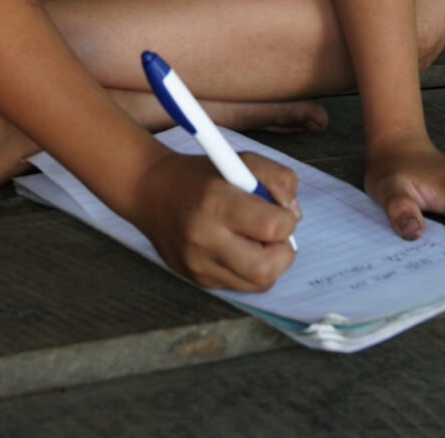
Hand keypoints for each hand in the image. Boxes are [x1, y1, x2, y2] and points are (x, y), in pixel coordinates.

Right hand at [131, 149, 299, 290]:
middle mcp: (204, 237)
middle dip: (283, 252)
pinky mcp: (197, 279)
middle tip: (275, 235)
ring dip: (268, 263)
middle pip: (266, 268)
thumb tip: (293, 215)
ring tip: (256, 239)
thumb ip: (277, 179)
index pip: (272, 226)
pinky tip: (236, 247)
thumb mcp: (240, 160)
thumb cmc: (201, 174)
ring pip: (258, 283)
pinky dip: (248, 269)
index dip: (286, 220)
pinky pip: (240, 285)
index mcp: (216, 201)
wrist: (150, 191)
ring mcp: (198, 264)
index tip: (279, 210)